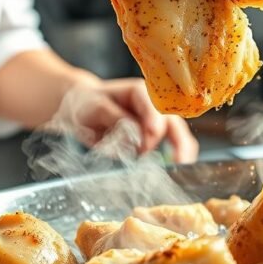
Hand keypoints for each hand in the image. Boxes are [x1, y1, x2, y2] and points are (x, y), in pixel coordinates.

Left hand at [53, 79, 198, 163]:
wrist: (81, 109)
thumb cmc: (87, 104)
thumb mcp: (96, 108)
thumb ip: (116, 119)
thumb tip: (135, 138)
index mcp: (139, 92)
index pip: (153, 107)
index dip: (154, 123)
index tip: (151, 137)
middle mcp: (153, 106)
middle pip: (173, 121)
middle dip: (179, 142)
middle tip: (179, 161)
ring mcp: (156, 122)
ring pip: (177, 135)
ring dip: (181, 152)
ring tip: (181, 169)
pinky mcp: (154, 138)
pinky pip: (171, 147)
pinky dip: (174, 158)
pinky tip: (175, 171)